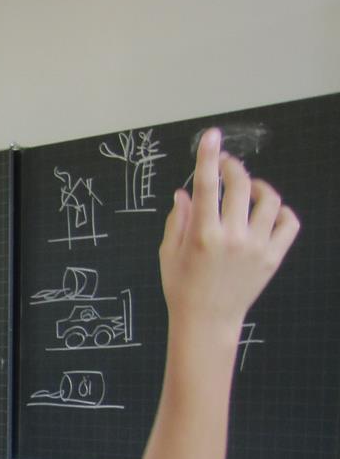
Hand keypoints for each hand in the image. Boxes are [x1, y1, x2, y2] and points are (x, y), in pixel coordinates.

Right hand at [159, 128, 299, 347]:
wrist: (206, 322)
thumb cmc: (182, 288)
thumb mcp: (169, 253)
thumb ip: (178, 219)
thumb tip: (185, 193)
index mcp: (203, 235)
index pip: (206, 186)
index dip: (208, 157)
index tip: (212, 136)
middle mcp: (232, 237)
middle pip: (241, 185)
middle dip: (233, 167)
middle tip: (226, 165)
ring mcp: (256, 247)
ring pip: (269, 200)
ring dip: (258, 187)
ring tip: (248, 191)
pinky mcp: (273, 257)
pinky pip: (288, 223)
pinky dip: (280, 212)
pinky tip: (266, 214)